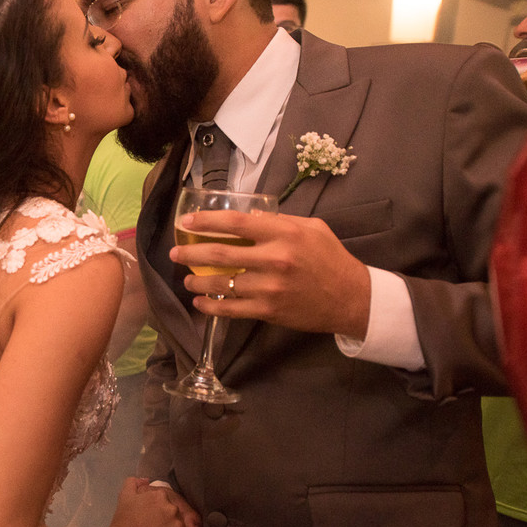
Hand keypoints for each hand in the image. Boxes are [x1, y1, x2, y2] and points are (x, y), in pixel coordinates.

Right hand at [109, 477, 200, 526]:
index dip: (168, 512)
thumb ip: (135, 483)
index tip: (161, 520)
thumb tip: (146, 480)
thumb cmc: (121, 523)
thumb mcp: (125, 496)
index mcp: (161, 495)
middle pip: (181, 514)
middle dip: (174, 523)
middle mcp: (173, 508)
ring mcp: (178, 526)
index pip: (173, 501)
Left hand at [171, 209, 370, 338]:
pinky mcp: (269, 310)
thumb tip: (248, 216)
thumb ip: (279, 221)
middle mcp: (274, 259)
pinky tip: (200, 302)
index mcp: (283, 233)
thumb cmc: (330, 258)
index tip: (188, 222)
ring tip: (186, 279)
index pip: (235, 223)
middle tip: (175, 252)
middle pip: (221, 254)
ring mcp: (270, 287)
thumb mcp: (311, 228)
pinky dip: (211, 306)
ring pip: (222, 284)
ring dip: (198, 281)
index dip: (207, 222)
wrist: (351, 298)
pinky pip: (231, 309)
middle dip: (192, 252)